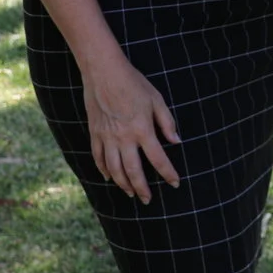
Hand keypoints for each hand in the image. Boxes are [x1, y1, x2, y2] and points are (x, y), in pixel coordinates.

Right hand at [82, 50, 181, 201]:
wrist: (103, 72)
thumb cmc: (133, 83)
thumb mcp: (156, 99)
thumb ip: (167, 122)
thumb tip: (177, 142)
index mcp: (142, 129)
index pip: (158, 159)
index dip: (168, 173)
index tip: (175, 183)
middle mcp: (124, 138)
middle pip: (134, 171)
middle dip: (142, 188)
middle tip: (147, 200)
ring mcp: (107, 137)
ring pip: (114, 169)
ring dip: (123, 184)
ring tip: (130, 193)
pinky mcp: (95, 133)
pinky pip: (98, 158)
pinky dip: (104, 170)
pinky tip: (109, 178)